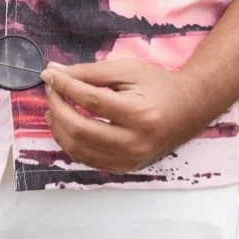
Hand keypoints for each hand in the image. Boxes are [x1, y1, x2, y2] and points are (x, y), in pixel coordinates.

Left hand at [41, 58, 211, 174]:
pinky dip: (69, 141)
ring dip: (58, 126)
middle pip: (80, 129)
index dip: (65, 86)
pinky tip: (64, 124)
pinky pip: (86, 159)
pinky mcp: (124, 167)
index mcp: (139, 114)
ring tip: (53, 106)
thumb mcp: (127, 70)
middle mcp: (135, 142)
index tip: (49, 74)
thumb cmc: (158, 85)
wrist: (189, 110)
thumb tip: (54, 71)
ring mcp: (130, 160)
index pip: (91, 101)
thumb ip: (90, 72)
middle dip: (57, 107)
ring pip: (78, 149)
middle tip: (51, 89)